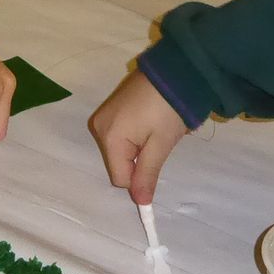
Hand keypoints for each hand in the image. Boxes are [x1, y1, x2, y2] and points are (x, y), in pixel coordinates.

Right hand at [89, 70, 188, 203]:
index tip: (159, 160)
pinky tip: (149, 120)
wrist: (173, 70)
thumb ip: (147, 174)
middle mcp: (99, 128)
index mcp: (109, 138)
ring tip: (155, 127)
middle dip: (139, 160)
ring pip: (121, 151)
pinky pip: (121, 135)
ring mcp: (104, 116)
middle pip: (118, 164)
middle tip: (158, 139)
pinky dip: (135, 135)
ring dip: (139, 147)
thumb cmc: (168, 109)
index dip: (140, 177)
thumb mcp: (160, 145)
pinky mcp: (111, 108)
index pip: (120, 178)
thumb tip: (140, 203)